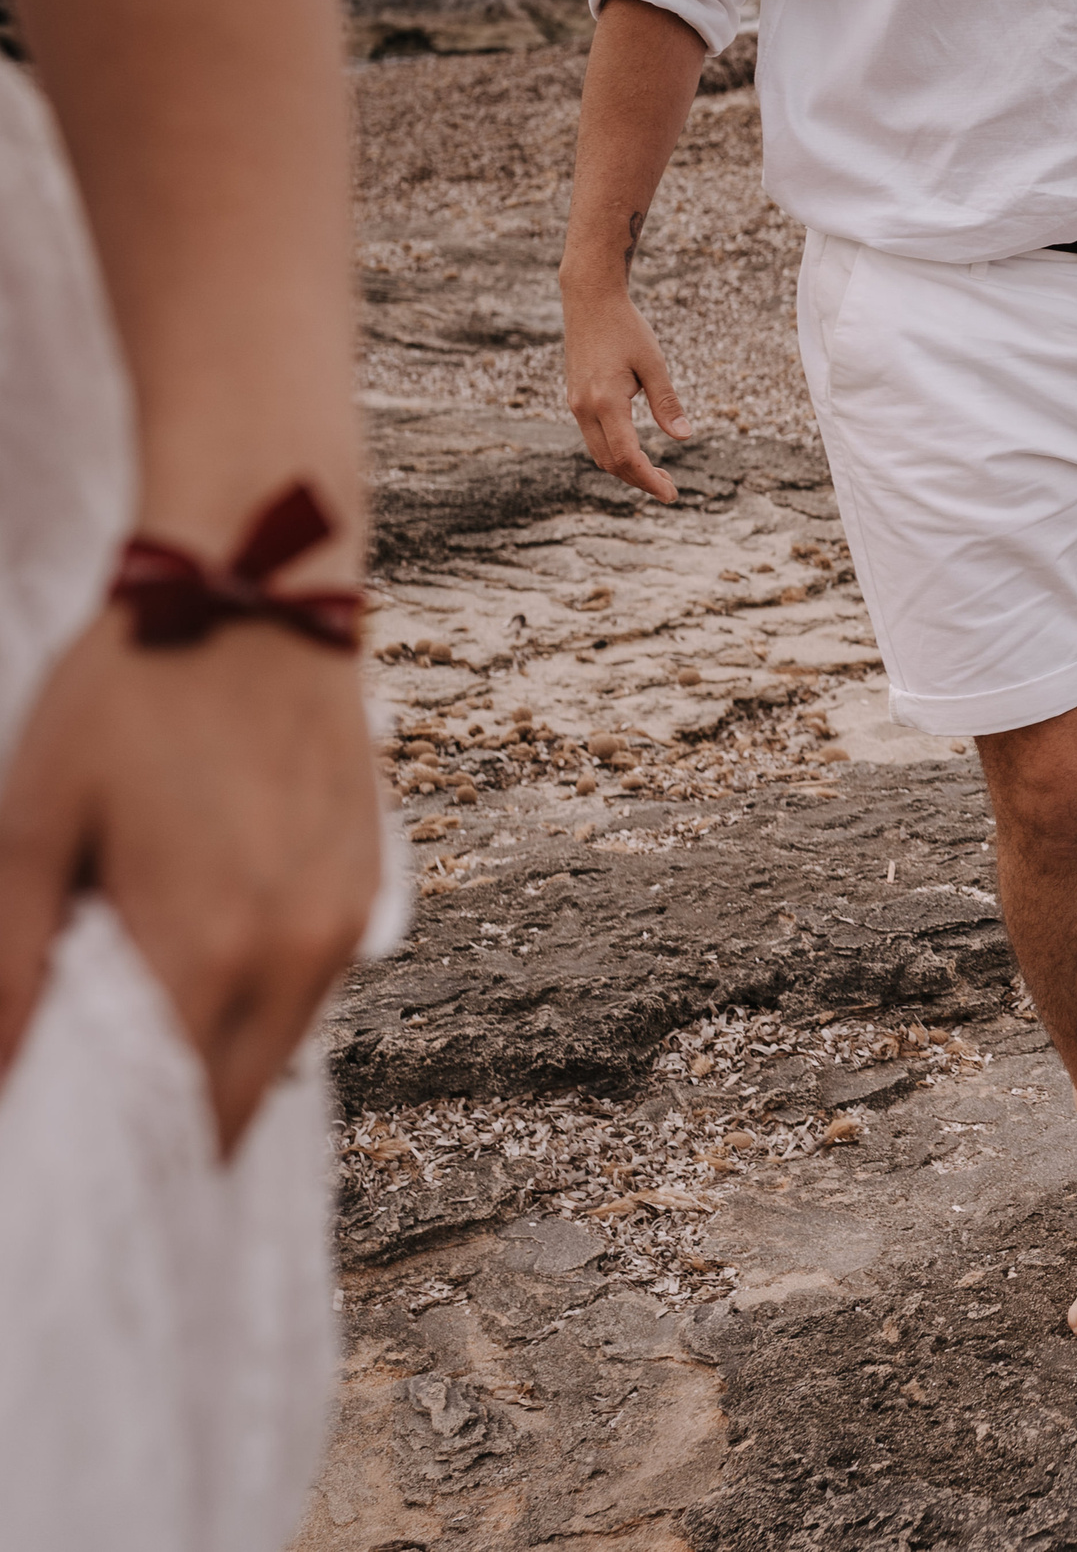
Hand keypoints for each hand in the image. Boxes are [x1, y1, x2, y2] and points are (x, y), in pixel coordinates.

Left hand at [0, 614, 381, 1154]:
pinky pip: (308, 991)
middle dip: (164, 1128)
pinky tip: (198, 960)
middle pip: (231, 1108)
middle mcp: (294, 956)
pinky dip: (254, 1006)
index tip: (71, 1162)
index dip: (119, 1158)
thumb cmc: (129, 696)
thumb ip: (6, 962)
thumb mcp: (32, 823)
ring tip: (137, 1033)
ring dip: (212, 1067)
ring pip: (276, 1052)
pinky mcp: (364, 890)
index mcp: (206, 951)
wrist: (257, 591)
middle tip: (94, 1113)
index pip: (171, 1121)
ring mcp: (342, 925)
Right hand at [563, 285, 690, 502]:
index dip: (649, 480)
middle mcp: (584, 408)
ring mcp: (576, 404)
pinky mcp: (575, 398)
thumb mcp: (654, 363)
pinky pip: (593, 438)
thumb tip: (685, 437)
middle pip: (611, 462)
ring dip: (626, 469)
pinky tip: (636, 452)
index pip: (627, 457)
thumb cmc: (626, 327)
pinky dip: (614, 452)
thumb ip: (667, 403)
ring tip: (657, 474)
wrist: (589, 299)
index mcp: (606, 402)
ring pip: (599, 453)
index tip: (671, 495)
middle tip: (670, 488)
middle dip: (640, 480)